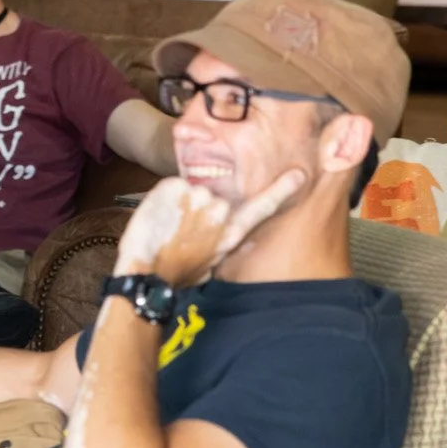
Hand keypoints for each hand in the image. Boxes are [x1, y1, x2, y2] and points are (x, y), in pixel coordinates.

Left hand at [115, 171, 305, 286]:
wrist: (147, 273)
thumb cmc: (175, 272)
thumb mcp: (207, 263)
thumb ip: (218, 241)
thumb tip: (217, 234)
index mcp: (231, 233)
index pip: (262, 207)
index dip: (281, 191)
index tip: (299, 175)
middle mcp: (221, 212)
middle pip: (210, 197)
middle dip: (196, 209)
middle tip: (180, 233)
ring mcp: (199, 197)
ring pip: (189, 191)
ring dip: (178, 205)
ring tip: (168, 228)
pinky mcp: (176, 186)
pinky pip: (171, 186)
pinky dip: (163, 199)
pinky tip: (160, 219)